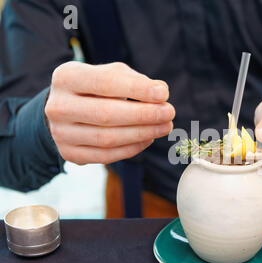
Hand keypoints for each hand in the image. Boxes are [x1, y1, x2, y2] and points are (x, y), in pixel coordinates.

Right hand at [45, 61, 174, 164]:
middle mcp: (58, 106)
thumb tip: (160, 92)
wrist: (66, 110)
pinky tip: (148, 138)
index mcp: (66, 77)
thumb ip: (134, 81)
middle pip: (106, 114)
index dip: (137, 89)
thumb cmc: (95, 88)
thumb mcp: (110, 74)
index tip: (163, 94)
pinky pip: (106, 156)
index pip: (105, 83)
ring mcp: (61, 133)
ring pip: (108, 138)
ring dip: (142, 133)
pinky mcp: (70, 153)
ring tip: (164, 127)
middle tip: (169, 113)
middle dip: (143, 115)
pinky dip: (132, 148)